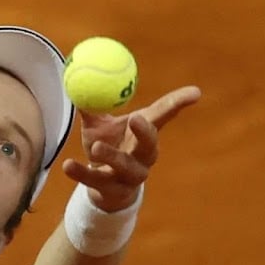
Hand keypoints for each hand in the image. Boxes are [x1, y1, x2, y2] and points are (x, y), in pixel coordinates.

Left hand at [61, 85, 200, 212]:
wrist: (102, 188)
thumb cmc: (106, 147)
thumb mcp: (99, 125)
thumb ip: (92, 104)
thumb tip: (76, 73)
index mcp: (144, 134)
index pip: (164, 116)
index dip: (179, 104)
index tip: (195, 92)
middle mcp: (143, 156)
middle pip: (150, 145)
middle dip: (146, 132)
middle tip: (136, 118)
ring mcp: (130, 176)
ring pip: (125, 166)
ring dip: (112, 156)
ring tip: (97, 148)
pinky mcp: (112, 191)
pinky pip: (96, 181)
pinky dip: (81, 173)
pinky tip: (68, 165)